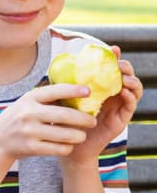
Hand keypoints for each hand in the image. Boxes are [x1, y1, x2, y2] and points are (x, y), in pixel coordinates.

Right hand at [0, 83, 96, 163]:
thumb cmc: (19, 119)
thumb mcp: (27, 103)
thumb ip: (47, 99)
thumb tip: (77, 91)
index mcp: (29, 99)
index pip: (55, 91)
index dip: (73, 90)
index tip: (88, 90)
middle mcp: (29, 113)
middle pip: (65, 115)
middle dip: (84, 119)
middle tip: (93, 121)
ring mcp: (30, 132)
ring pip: (66, 135)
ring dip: (79, 136)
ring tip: (81, 135)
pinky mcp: (32, 148)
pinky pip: (60, 149)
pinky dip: (68, 147)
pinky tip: (68, 145)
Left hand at [65, 46, 142, 166]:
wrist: (70, 143)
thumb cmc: (65, 119)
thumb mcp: (64, 97)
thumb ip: (66, 83)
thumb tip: (58, 63)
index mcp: (100, 86)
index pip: (111, 67)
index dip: (115, 57)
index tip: (113, 49)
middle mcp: (113, 93)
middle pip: (127, 74)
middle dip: (125, 67)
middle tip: (118, 65)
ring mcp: (119, 105)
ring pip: (134, 88)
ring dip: (131, 80)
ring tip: (123, 78)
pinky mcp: (122, 118)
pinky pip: (131, 105)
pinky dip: (130, 96)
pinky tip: (123, 91)